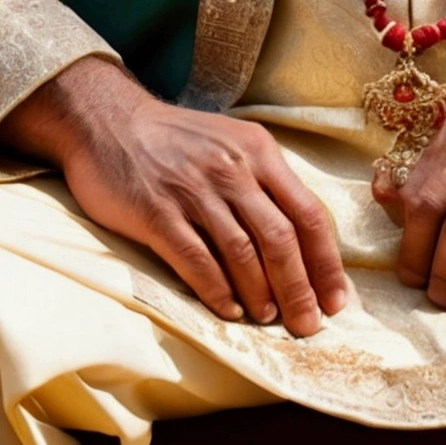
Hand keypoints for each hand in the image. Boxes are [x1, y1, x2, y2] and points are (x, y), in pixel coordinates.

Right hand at [0, 57, 349, 336]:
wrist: (108, 119)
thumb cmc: (177, 140)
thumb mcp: (232, 142)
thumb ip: (265, 182)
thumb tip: (301, 241)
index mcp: (258, 150)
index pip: (307, 212)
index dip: (326, 262)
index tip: (337, 299)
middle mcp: (231, 168)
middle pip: (280, 238)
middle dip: (300, 288)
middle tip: (309, 325)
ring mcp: (193, 191)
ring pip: (242, 254)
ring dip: (261, 295)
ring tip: (269, 319)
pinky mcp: (157, 212)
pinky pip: (196, 260)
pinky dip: (217, 292)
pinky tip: (229, 310)